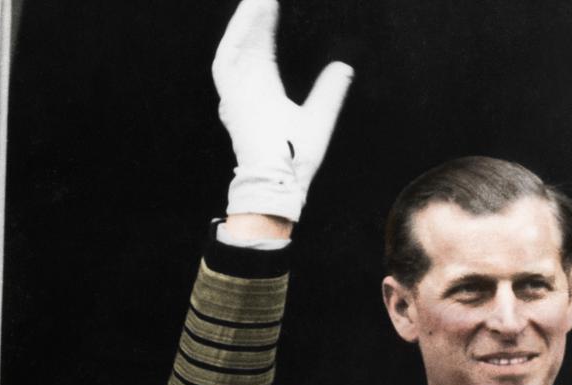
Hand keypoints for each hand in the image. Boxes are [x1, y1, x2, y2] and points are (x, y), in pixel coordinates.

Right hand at [214, 0, 352, 221]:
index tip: (276, 5)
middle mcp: (247, 91)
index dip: (267, 28)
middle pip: (249, 44)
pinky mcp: (231, 98)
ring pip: (236, 47)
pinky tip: (249, 13)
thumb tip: (344, 67)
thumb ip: (330, 90)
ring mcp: (237, 94)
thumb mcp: (320, 115)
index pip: (263, 52)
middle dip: (256, 18)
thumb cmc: (297, 159)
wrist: (283, 181)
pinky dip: (237, 35)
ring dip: (245, 21)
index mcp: (263, 94)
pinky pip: (228, 59)